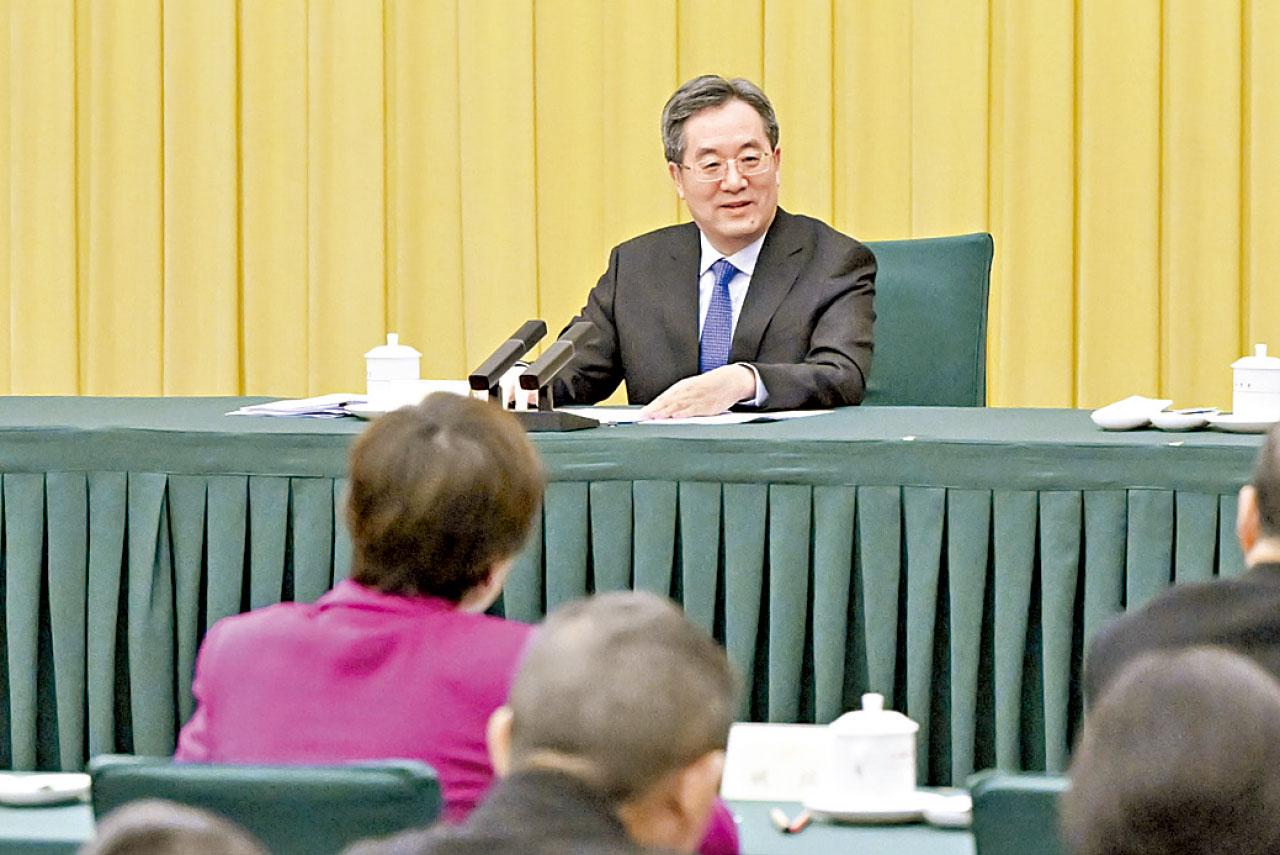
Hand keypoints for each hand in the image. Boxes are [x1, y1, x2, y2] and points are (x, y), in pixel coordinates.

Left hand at [640, 365, 755, 418]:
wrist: (730, 380)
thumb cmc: (709, 386)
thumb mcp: (692, 388)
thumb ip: (678, 398)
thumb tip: (661, 410)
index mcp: (683, 387)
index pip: (664, 397)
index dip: (652, 406)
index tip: (641, 413)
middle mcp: (688, 391)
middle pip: (668, 401)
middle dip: (655, 409)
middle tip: (644, 416)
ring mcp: (697, 398)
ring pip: (678, 405)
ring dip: (665, 412)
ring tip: (654, 417)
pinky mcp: (707, 405)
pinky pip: (693, 410)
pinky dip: (683, 413)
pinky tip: (676, 417)